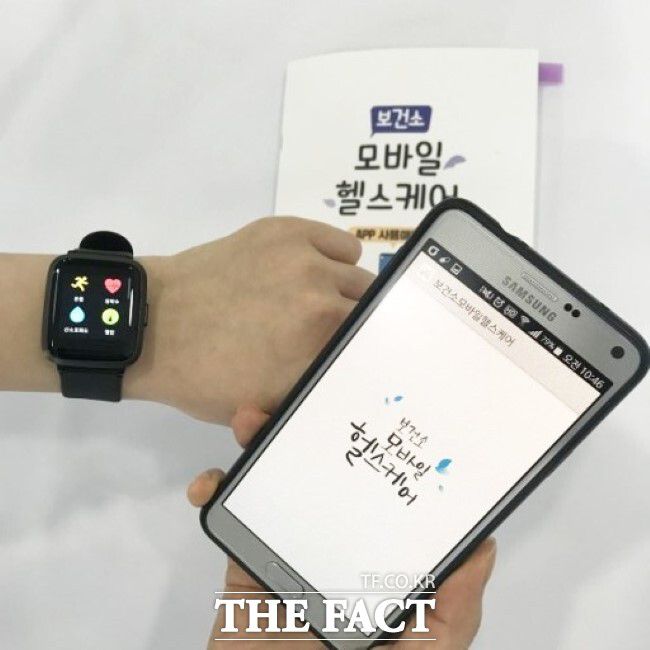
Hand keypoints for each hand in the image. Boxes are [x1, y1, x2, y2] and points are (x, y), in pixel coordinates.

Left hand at [127, 218, 373, 422]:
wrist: (154, 325)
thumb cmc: (205, 378)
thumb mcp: (267, 408)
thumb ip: (316, 394)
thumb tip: (354, 383)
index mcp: (318, 349)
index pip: (374, 350)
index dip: (368, 355)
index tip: (359, 356)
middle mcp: (322, 301)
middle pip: (374, 313)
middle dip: (357, 328)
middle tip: (330, 335)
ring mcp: (305, 260)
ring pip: (360, 278)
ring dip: (348, 295)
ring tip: (315, 303)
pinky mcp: (289, 232)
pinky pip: (343, 244)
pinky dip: (336, 260)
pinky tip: (312, 272)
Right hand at [188, 406, 496, 648]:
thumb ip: (453, 609)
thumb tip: (484, 545)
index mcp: (381, 561)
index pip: (386, 499)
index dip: (382, 456)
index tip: (377, 414)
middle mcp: (338, 546)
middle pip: (328, 478)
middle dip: (313, 435)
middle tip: (303, 400)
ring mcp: (291, 551)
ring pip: (278, 484)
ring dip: (260, 447)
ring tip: (252, 422)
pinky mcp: (246, 563)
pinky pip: (229, 519)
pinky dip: (216, 494)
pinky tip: (210, 485)